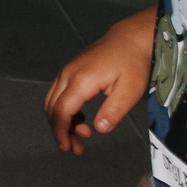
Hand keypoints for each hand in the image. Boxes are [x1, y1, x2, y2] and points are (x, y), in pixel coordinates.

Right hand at [45, 7, 156, 153]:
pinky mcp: (72, 71)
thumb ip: (113, 111)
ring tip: (80, 136)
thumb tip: (99, 129)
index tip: (68, 148)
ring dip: (62, 121)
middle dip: (60, 130)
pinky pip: (59, 93)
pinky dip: (65, 110)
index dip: (61, 132)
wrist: (131, 38)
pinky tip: (81, 119)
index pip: (61, 111)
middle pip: (52, 107)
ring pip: (53, 100)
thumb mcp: (130, 90)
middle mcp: (68, 74)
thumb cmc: (134, 63)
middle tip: (76, 148)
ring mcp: (68, 71)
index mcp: (81, 80)